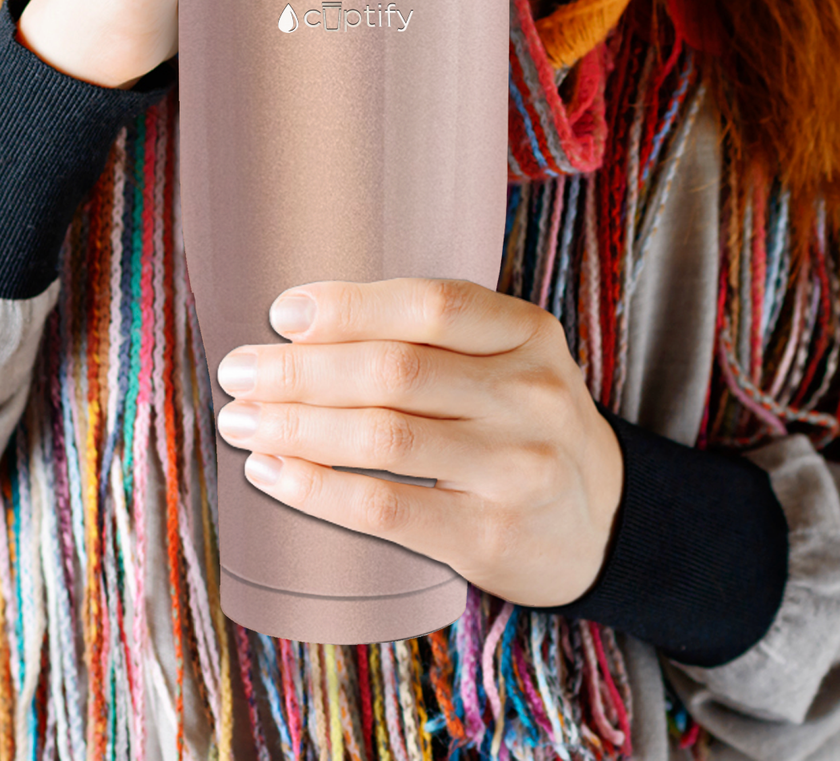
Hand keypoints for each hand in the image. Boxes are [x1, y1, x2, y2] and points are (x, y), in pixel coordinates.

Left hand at [215, 278, 624, 607]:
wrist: (602, 519)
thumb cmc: (522, 421)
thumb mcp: (506, 359)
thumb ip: (430, 335)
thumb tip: (300, 325)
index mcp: (527, 332)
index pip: (431, 304)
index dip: (349, 305)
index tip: (282, 312)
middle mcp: (530, 394)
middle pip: (395, 370)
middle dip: (300, 370)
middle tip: (238, 370)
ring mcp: (516, 468)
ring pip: (383, 437)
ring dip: (296, 426)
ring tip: (239, 420)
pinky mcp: (491, 535)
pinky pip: (386, 508)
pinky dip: (317, 488)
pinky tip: (272, 473)